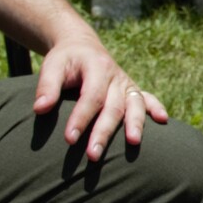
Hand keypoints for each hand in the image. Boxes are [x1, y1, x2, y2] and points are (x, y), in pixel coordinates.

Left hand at [36, 23, 166, 158]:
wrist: (82, 46)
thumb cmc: (65, 60)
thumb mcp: (52, 66)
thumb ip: (47, 87)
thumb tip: (40, 109)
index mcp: (96, 67)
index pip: (90, 96)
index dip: (81, 118)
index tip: (69, 139)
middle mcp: (115, 76)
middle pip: (113, 107)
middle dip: (104, 132)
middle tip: (93, 156)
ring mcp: (126, 83)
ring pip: (134, 105)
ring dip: (135, 125)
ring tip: (133, 143)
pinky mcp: (132, 90)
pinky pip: (148, 98)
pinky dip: (156, 108)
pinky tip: (163, 120)